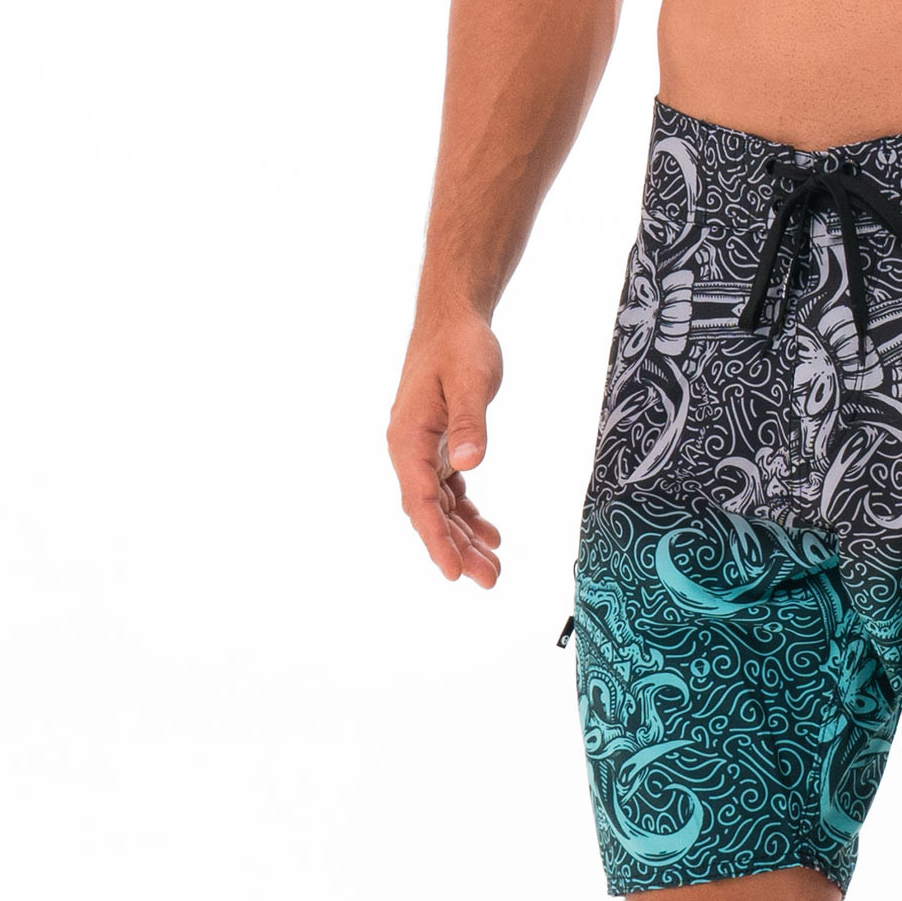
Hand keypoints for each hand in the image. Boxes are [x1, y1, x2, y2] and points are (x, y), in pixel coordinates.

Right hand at [387, 311, 505, 586]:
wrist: (452, 321)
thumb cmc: (460, 346)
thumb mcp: (470, 379)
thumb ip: (469, 422)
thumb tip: (469, 465)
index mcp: (408, 439)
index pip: (419, 501)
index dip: (436, 539)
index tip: (454, 572)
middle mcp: (409, 450)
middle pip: (429, 512)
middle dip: (456, 548)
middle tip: (489, 580)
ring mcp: (422, 450)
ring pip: (440, 506)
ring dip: (463, 536)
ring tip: (493, 567)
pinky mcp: (439, 446)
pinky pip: (449, 490)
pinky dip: (466, 512)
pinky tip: (488, 532)